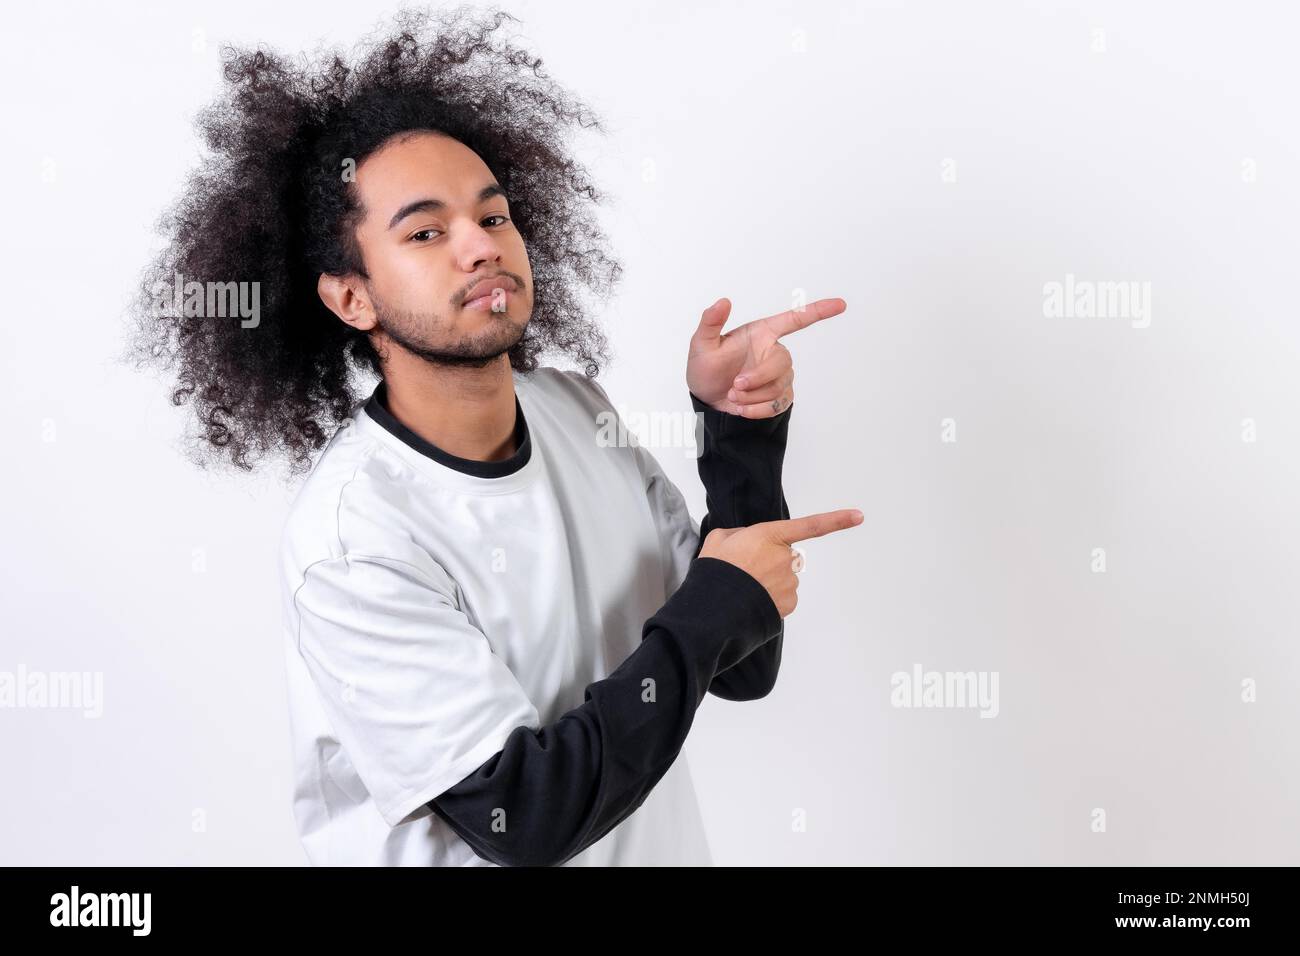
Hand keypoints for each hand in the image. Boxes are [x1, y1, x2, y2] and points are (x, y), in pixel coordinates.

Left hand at [685, 296, 845, 417]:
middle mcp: (773, 353)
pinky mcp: (779, 396)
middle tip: (735, 385)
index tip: (840, 304)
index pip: (794, 320)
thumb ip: (710, 322)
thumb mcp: (701, 344)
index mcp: (761, 334)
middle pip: (783, 362)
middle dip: (759, 377)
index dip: (817, 311)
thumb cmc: (705, 368)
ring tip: (733, 396)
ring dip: (754, 396)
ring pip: (781, 386)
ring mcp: (778, 376)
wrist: (706, 400)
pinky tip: (742, 409)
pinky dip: (758, 410)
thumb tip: (722, 302)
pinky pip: (779, 404)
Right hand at [699, 508, 862, 616]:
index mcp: (770, 535)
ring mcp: (789, 582)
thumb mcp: (719, 539)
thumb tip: (746, 541)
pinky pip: (783, 596)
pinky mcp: (788, 603)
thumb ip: (738, 534)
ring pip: (784, 577)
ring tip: (745, 586)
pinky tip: (753, 599)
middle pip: (785, 555)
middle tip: (745, 569)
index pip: (810, 526)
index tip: (859, 516)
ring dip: (768, 580)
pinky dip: (771, 597)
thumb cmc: (716, 571)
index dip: (836, 520)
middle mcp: (785, 558)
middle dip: (769, 560)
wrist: (713, 607)